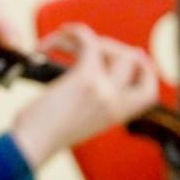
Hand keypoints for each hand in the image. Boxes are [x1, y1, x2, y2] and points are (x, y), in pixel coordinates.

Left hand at [11, 24, 158, 168]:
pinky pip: (88, 41)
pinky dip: (72, 33)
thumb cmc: (42, 137)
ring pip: (109, 47)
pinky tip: (53, 38)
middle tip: (81, 47)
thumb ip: (89, 104)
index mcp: (115, 116)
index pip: (149, 92)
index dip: (145, 70)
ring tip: (61, 42)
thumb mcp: (75, 123)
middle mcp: (115, 102)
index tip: (133, 54)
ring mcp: (104, 90)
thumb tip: (91, 77)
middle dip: (109, 46)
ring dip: (86, 38)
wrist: (30, 146)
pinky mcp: (86, 78)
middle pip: (133, 60)